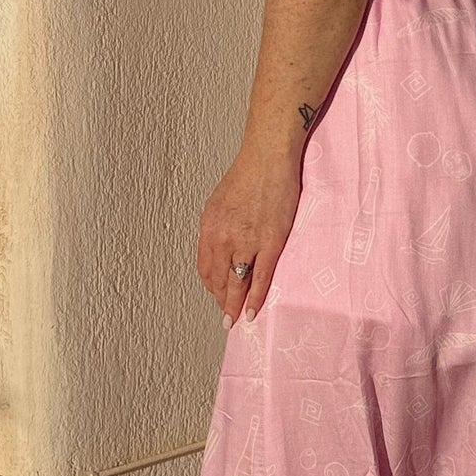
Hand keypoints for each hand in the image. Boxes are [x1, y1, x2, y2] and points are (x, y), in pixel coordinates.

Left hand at [197, 141, 303, 328]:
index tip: (215, 295)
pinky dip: (256, 298)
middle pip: (218, 279)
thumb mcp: (220, 203)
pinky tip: (252, 310)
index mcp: (209, 227)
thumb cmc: (247, 176)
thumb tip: (221, 251)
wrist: (268, 158)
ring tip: (236, 318)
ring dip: (235, 304)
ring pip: (237, 283)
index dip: (210, 285)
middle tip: (224, 316)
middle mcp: (223, 237)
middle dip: (220, 300)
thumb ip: (219, 229)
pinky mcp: (271, 242)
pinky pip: (261, 278)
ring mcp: (247, 242)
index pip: (204, 267)